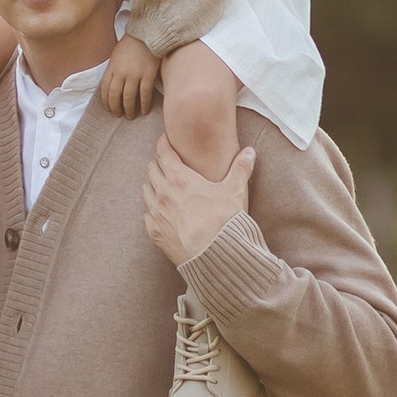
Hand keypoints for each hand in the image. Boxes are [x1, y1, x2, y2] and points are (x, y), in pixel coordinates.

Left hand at [99, 35, 163, 119]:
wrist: (147, 33)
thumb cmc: (132, 43)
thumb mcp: (116, 55)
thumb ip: (114, 70)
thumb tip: (112, 84)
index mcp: (112, 68)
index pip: (105, 89)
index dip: (106, 101)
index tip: (109, 108)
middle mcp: (121, 73)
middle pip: (115, 96)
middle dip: (116, 108)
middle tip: (119, 115)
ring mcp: (135, 75)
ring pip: (129, 98)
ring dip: (129, 109)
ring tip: (130, 116)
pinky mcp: (148, 75)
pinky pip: (145, 94)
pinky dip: (144, 104)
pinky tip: (144, 110)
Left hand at [142, 137, 254, 269]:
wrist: (214, 256)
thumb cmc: (224, 222)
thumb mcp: (235, 191)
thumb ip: (240, 168)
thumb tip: (249, 152)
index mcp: (179, 179)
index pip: (163, 153)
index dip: (164, 143)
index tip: (166, 140)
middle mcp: (162, 193)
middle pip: (151, 169)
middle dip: (158, 163)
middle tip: (166, 162)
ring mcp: (156, 213)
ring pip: (146, 190)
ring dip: (153, 184)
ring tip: (163, 184)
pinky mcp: (154, 231)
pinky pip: (147, 213)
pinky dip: (152, 208)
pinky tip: (161, 210)